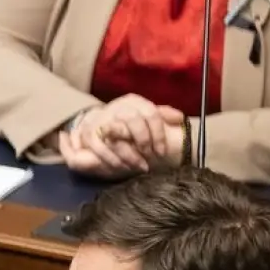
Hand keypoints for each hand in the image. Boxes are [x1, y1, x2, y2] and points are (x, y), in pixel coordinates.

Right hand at [64, 95, 185, 174]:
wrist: (102, 123)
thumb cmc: (132, 124)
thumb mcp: (147, 117)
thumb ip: (163, 116)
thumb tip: (179, 118)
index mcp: (135, 102)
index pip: (151, 113)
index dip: (158, 134)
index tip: (162, 152)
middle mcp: (118, 106)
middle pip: (132, 118)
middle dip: (142, 139)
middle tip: (149, 156)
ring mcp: (102, 118)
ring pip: (115, 132)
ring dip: (128, 153)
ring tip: (140, 167)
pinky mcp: (90, 132)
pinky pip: (100, 146)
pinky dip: (112, 159)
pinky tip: (123, 167)